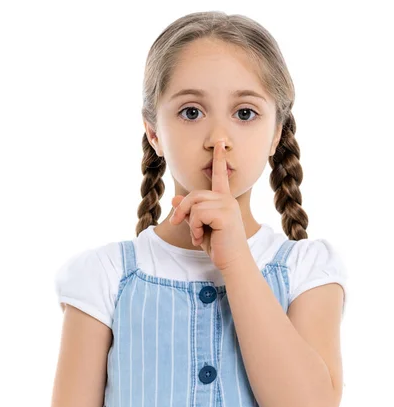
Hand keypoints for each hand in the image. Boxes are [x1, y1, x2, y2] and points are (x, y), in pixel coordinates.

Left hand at [169, 140, 249, 272]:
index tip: (220, 143)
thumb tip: (174, 198)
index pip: (220, 175)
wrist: (232, 263)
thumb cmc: (219, 246)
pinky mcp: (224, 214)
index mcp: (224, 200)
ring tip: (197, 236)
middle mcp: (227, 199)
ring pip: (194, 204)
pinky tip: (200, 238)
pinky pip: (197, 213)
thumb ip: (190, 212)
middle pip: (194, 194)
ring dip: (189, 223)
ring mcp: (227, 205)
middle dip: (182, 210)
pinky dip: (194, 227)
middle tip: (176, 223)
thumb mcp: (199, 227)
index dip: (219, 159)